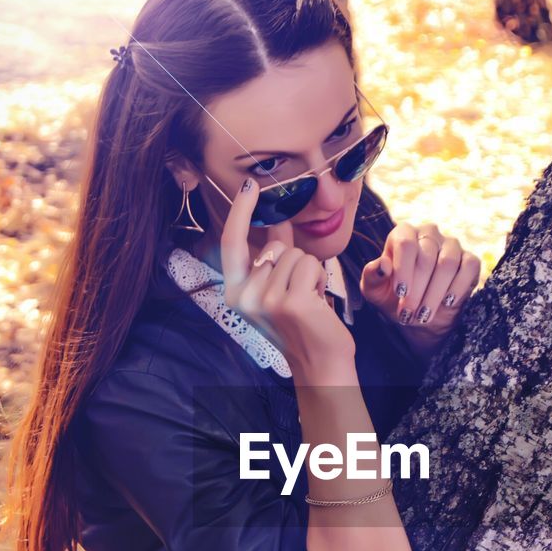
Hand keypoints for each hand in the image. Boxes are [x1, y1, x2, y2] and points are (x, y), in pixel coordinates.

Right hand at [219, 178, 356, 376]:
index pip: (231, 243)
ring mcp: (266, 300)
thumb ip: (274, 254)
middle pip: (275, 246)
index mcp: (235, 293)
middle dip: (293, 260)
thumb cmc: (302, 325)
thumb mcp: (278, 288)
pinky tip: (316, 302)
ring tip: (308, 300)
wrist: (319, 364)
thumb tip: (277, 220)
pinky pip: (310, 264)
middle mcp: (244, 297)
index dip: (240, 211)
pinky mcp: (290, 301)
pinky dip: (319, 278)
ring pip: (295, 254)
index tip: (249, 186)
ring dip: (309, 272)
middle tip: (298, 293)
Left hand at [359, 221, 480, 340]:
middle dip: (417, 290)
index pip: (405, 243)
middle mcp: (428, 233)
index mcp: (403, 233)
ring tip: (424, 314)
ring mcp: (451, 245)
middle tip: (409, 313)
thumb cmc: (394, 297)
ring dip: (435, 293)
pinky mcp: (470, 260)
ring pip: (448, 263)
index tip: (400, 293)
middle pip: (426, 257)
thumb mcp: (375, 291)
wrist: (420, 313)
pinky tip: (447, 303)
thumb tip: (382, 265)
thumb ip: (372, 276)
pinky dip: (458, 288)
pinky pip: (469, 267)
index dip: (403, 269)